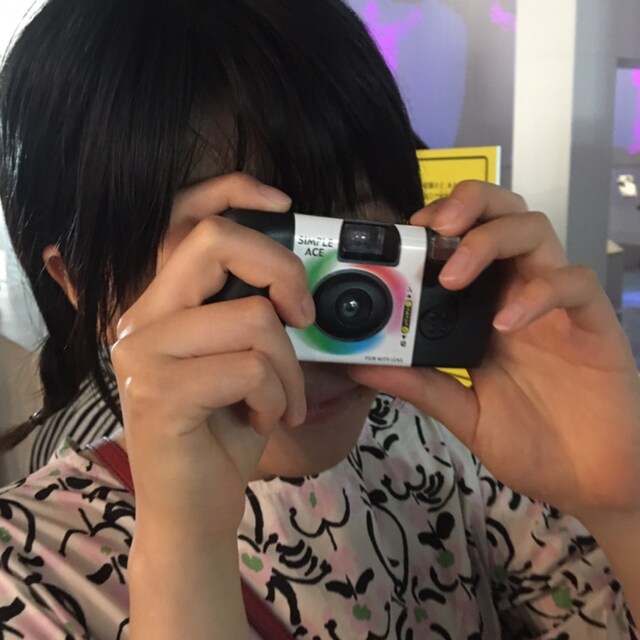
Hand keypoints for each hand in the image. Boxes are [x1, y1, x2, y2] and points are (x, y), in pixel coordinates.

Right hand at [110, 173, 313, 542]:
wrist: (192, 508)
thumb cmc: (224, 432)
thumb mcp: (247, 363)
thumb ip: (261, 316)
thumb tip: (310, 285)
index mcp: (166, 303)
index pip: (190, 220)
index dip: (237, 192)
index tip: (287, 205)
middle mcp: (142, 317)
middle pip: (218, 243)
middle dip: (284, 273)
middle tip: (303, 316)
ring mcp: (143, 353)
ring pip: (252, 319)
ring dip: (288, 369)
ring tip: (279, 401)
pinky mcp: (158, 393)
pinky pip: (249, 369)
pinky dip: (276, 398)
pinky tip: (262, 421)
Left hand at [349, 181, 639, 518]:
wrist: (590, 480)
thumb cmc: (530, 441)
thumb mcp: (463, 413)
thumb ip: (420, 386)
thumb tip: (361, 367)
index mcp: (485, 309)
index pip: (465, 241)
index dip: (436, 224)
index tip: (402, 233)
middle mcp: (520, 294)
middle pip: (503, 215)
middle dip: (467, 204)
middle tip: (431, 228)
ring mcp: (558, 306)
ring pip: (536, 231)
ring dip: (490, 239)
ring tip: (452, 276)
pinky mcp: (595, 324)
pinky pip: (575, 284)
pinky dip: (539, 293)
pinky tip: (505, 323)